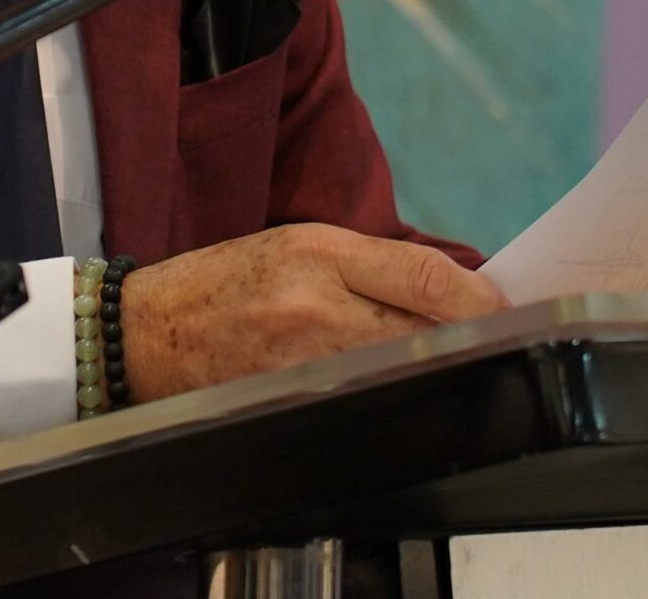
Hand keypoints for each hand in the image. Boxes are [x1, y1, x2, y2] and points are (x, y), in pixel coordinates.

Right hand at [120, 223, 505, 402]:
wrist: (142, 334)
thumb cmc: (222, 282)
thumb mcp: (293, 243)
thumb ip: (370, 262)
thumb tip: (451, 285)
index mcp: (317, 252)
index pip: (424, 276)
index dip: (479, 296)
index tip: (505, 304)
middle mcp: (314, 307)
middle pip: (424, 328)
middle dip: (468, 334)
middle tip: (497, 336)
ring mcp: (304, 364)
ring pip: (400, 369)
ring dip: (434, 366)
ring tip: (451, 360)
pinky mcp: (292, 404)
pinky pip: (364, 402)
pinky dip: (390, 396)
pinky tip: (399, 390)